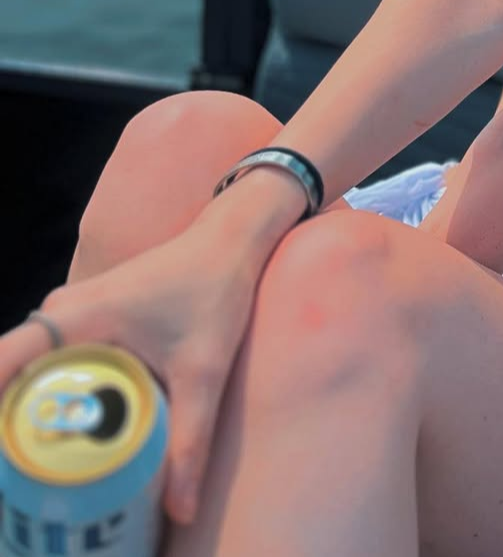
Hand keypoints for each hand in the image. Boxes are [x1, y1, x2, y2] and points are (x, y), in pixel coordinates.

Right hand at [0, 219, 261, 527]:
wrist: (230, 240)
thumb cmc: (216, 292)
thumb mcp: (204, 372)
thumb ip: (190, 443)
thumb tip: (183, 512)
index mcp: (78, 317)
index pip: (3, 363)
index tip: (6, 458)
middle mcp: (63, 309)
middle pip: (13, 376)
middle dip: (16, 429)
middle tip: (32, 479)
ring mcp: (72, 310)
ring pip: (33, 370)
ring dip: (34, 413)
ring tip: (49, 467)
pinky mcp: (86, 315)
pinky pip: (53, 359)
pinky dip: (56, 394)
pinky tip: (73, 434)